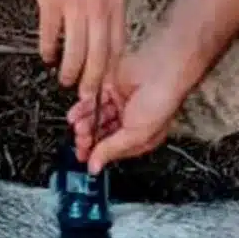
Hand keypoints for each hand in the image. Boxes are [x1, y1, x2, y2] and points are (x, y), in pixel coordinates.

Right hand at [31, 0, 126, 99]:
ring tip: (65, 80)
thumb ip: (110, 10)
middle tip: (86, 96)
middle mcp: (98, 6)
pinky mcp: (50, 0)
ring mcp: (73, 3)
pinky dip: (47, 49)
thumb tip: (108, 41)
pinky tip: (47, 57)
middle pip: (97, 54)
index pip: (117, 46)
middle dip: (92, 80)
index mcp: (116, 2)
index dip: (111, 69)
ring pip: (74, 50)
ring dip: (69, 70)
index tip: (107, 86)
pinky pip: (49, 34)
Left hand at [66, 49, 187, 172]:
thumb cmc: (161, 102)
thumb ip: (112, 149)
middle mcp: (129, 120)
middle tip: (80, 141)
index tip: (83, 157)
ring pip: (95, 117)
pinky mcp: (111, 87)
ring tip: (78, 127)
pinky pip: (92, 99)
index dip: (97, 153)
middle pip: (102, 133)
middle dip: (89, 139)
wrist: (163, 71)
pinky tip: (75, 115)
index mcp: (140, 136)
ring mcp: (119, 103)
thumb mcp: (136, 134)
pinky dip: (82, 108)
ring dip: (84, 124)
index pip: (113, 149)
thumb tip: (95, 166)